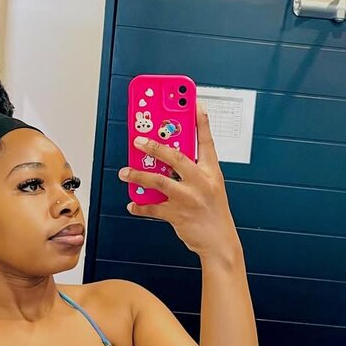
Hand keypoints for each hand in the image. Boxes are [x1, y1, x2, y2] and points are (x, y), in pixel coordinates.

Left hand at [118, 103, 241, 262]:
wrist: (219, 242)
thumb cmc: (214, 212)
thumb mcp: (211, 186)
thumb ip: (193, 170)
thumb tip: (168, 158)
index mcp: (211, 172)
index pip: (207, 142)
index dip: (201, 122)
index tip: (194, 103)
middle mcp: (200, 183)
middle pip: (176, 158)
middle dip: (155, 146)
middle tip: (139, 140)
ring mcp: (188, 199)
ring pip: (159, 181)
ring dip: (138, 175)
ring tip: (125, 172)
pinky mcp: (177, 215)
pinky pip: (152, 208)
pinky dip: (140, 205)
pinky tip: (132, 202)